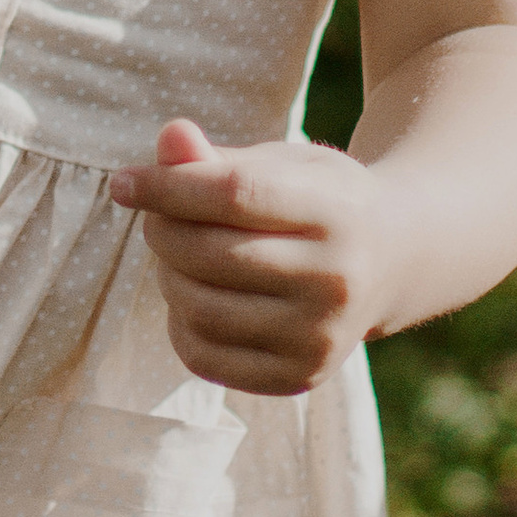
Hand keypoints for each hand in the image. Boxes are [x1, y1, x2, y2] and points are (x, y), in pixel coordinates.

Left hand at [110, 118, 378, 398]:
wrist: (393, 259)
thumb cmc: (319, 199)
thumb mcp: (283, 163)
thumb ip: (219, 158)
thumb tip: (168, 139)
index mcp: (337, 210)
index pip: (233, 193)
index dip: (167, 186)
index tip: (123, 181)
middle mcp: (337, 280)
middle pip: (210, 254)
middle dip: (163, 229)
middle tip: (158, 217)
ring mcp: (321, 336)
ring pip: (199, 307)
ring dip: (168, 275)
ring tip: (179, 255)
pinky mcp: (300, 377)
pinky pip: (204, 356)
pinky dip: (180, 323)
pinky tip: (195, 295)